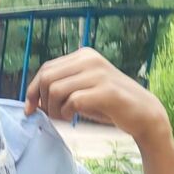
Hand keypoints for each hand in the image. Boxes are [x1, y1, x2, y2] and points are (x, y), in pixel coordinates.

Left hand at [24, 48, 168, 141]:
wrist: (142, 113)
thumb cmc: (106, 103)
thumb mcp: (80, 89)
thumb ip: (59, 88)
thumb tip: (31, 101)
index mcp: (82, 56)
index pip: (45, 69)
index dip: (32, 90)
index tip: (30, 109)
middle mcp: (89, 60)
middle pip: (47, 78)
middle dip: (42, 101)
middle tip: (52, 115)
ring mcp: (98, 74)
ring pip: (56, 90)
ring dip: (54, 110)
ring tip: (64, 117)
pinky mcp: (106, 91)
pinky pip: (72, 101)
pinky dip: (67, 113)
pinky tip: (73, 117)